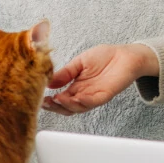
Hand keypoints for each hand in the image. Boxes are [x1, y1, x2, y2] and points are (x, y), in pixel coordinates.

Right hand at [41, 43, 159, 115]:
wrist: (124, 54)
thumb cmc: (104, 57)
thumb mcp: (79, 62)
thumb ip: (65, 73)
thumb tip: (47, 82)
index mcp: (75, 87)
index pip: (59, 98)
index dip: (49, 100)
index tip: (38, 98)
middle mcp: (83, 94)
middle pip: (66, 107)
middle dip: (54, 107)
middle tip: (45, 103)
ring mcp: (93, 96)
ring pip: (77, 108)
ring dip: (66, 106)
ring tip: (56, 100)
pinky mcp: (105, 95)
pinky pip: (92, 102)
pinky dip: (82, 102)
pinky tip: (74, 98)